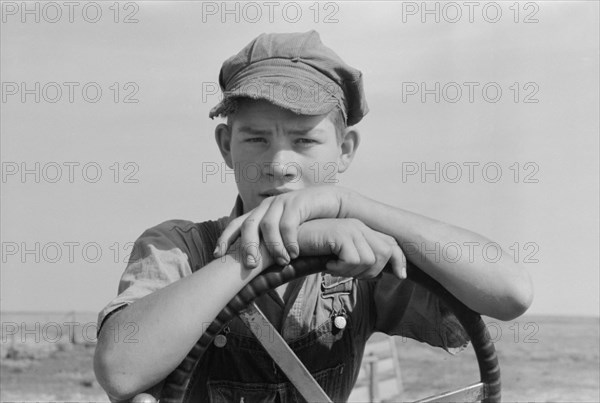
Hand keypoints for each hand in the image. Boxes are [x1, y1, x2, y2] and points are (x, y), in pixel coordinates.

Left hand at [214, 187, 350, 267]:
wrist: (332, 204)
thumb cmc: (308, 223)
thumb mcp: (286, 234)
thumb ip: (271, 244)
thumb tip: (256, 268)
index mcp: (260, 213)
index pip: (236, 224)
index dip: (225, 239)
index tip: (217, 255)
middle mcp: (267, 206)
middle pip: (248, 225)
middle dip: (247, 246)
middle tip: (250, 265)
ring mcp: (282, 203)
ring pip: (267, 225)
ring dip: (272, 247)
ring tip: (282, 262)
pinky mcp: (297, 203)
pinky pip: (288, 224)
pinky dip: (289, 241)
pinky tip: (295, 253)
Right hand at [296, 218, 406, 278]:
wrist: (290, 244)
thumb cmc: (314, 252)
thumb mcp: (341, 258)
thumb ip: (361, 260)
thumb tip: (382, 274)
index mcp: (362, 230)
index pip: (391, 243)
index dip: (399, 260)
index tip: (401, 276)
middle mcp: (359, 226)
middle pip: (385, 254)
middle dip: (371, 271)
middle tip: (348, 273)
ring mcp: (350, 228)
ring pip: (369, 260)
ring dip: (351, 271)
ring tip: (334, 267)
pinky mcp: (340, 233)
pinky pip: (352, 260)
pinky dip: (340, 268)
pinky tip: (328, 264)